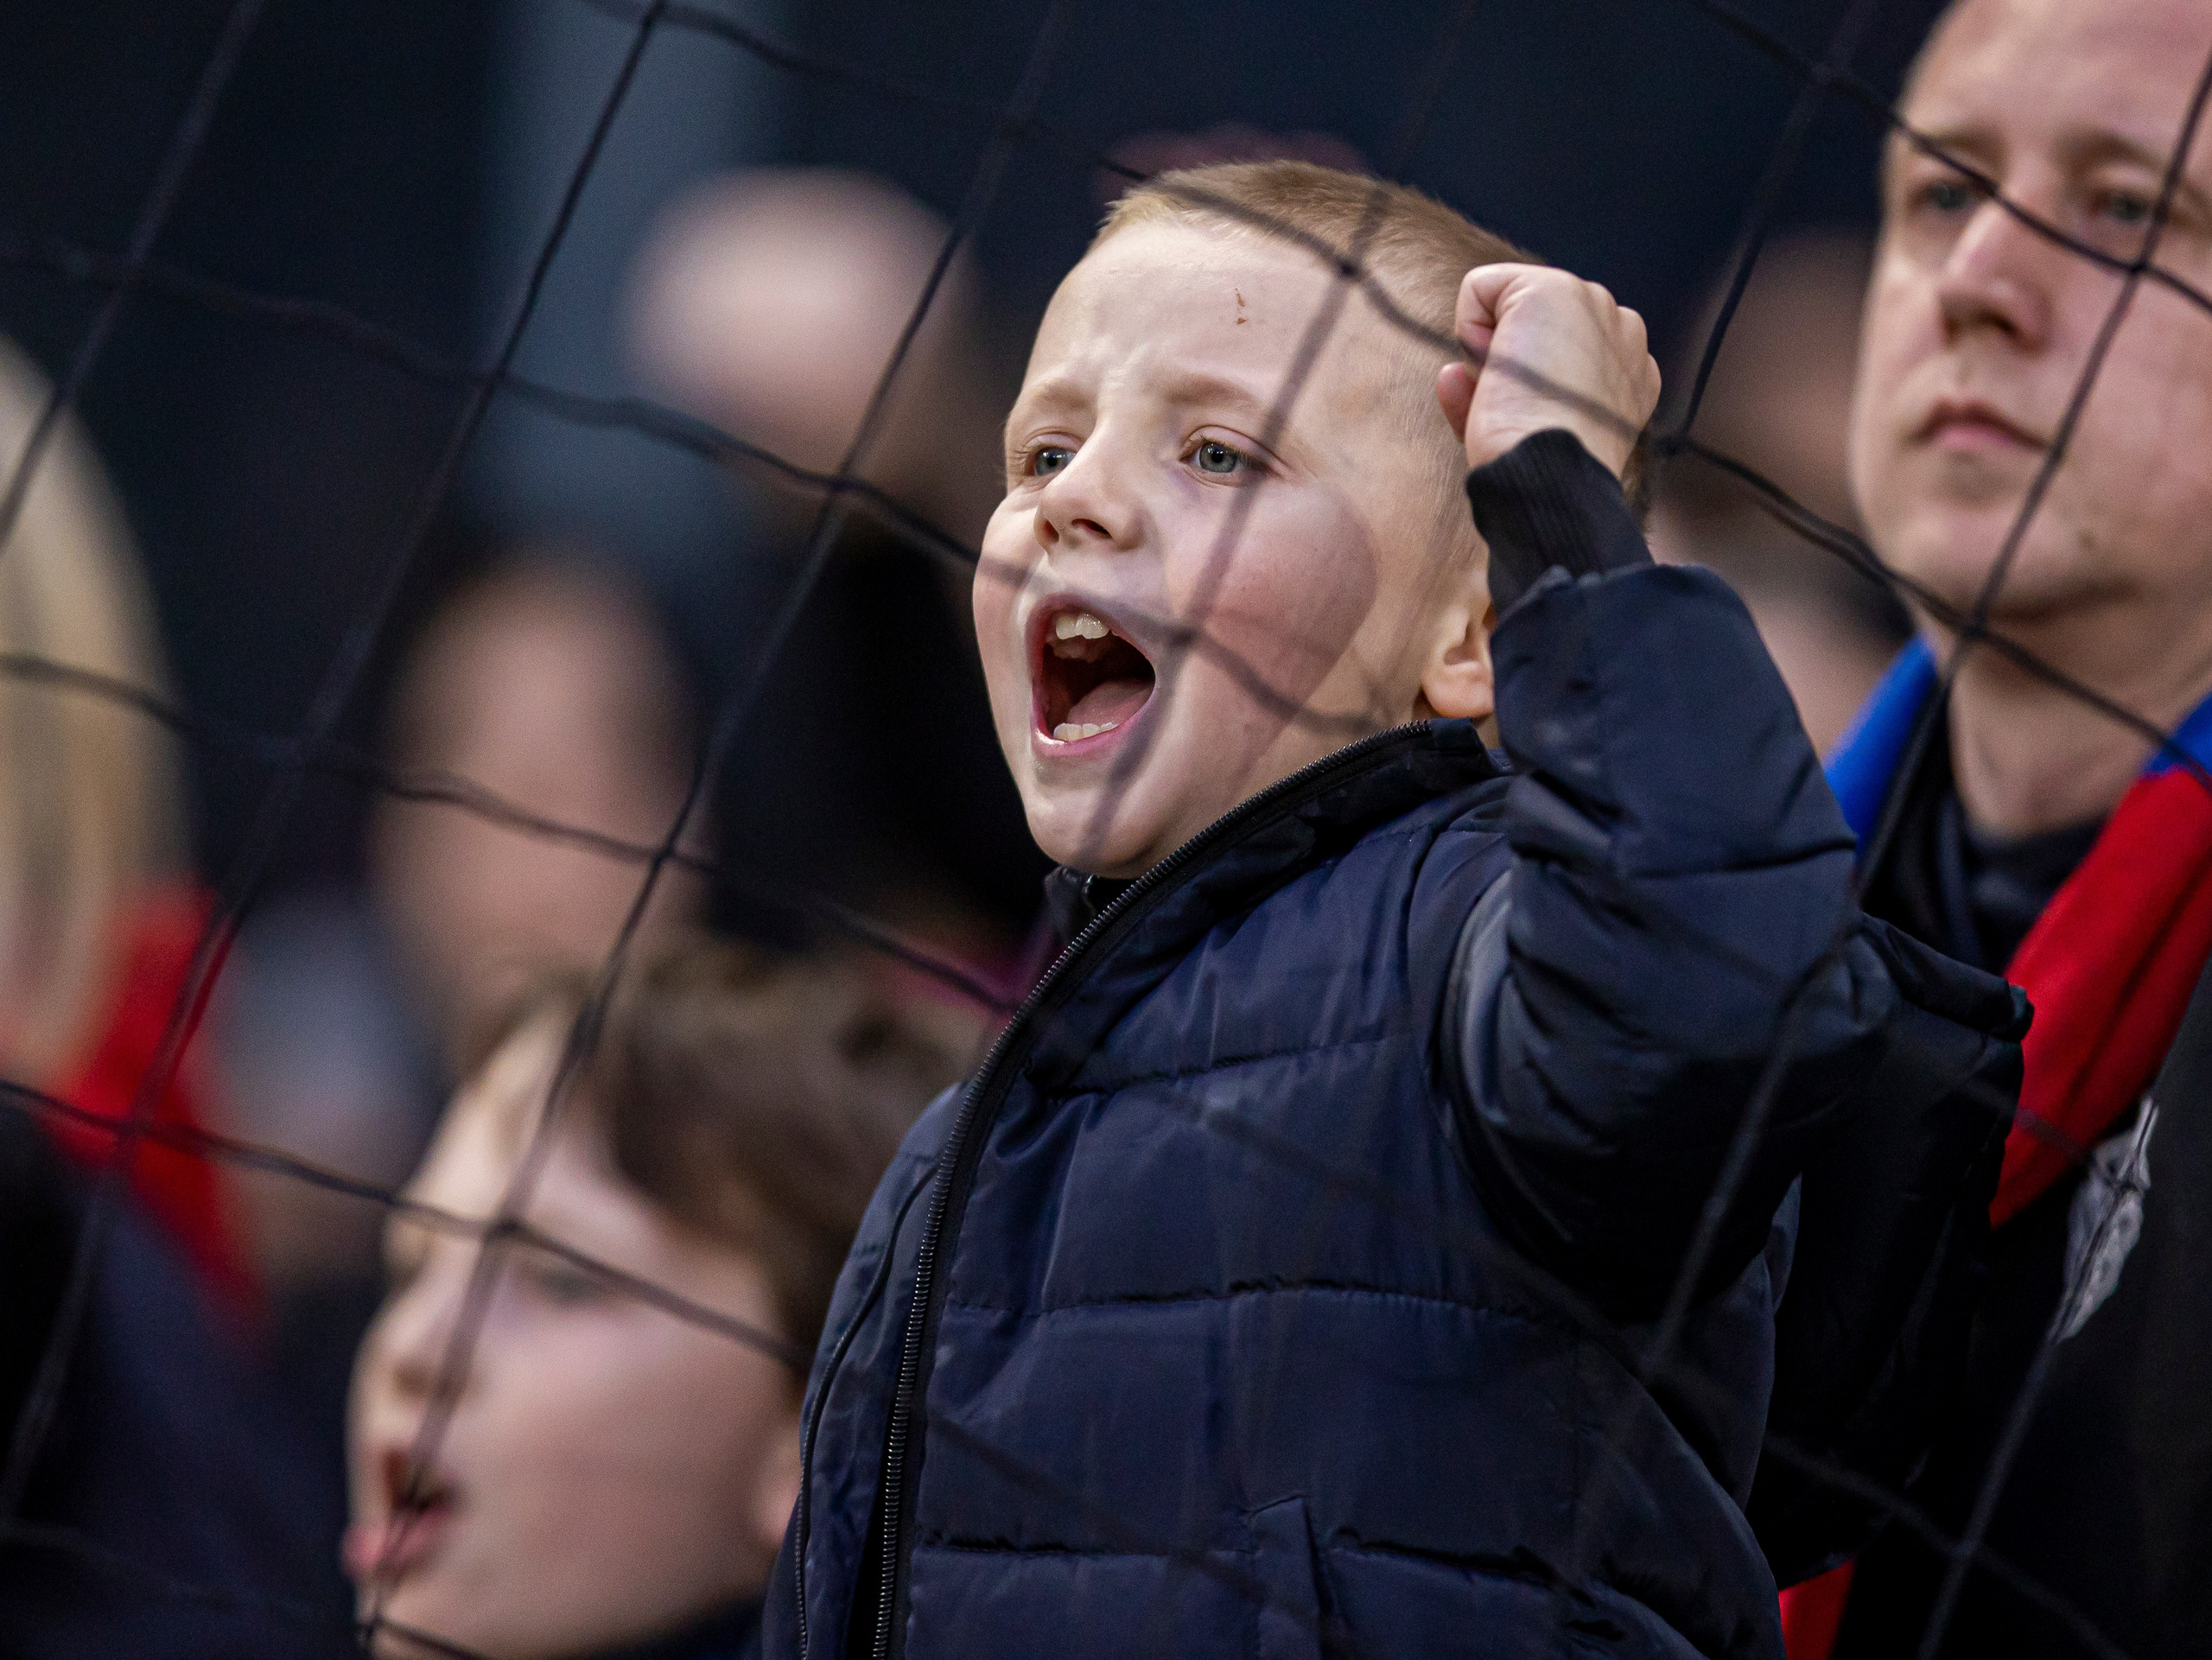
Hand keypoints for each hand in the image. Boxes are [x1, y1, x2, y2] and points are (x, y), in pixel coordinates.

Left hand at [1434, 264, 1659, 480]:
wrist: (1552, 474)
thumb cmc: (1539, 470)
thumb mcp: (1531, 435)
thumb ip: (1504, 400)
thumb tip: (1451, 374)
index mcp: (1629, 374)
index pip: (1555, 357)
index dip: (1523, 387)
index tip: (1527, 422)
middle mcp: (1623, 332)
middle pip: (1533, 330)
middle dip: (1509, 365)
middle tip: (1519, 411)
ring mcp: (1597, 305)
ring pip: (1509, 311)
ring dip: (1492, 356)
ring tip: (1511, 394)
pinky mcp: (1556, 289)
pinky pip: (1479, 288)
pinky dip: (1468, 328)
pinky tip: (1496, 367)